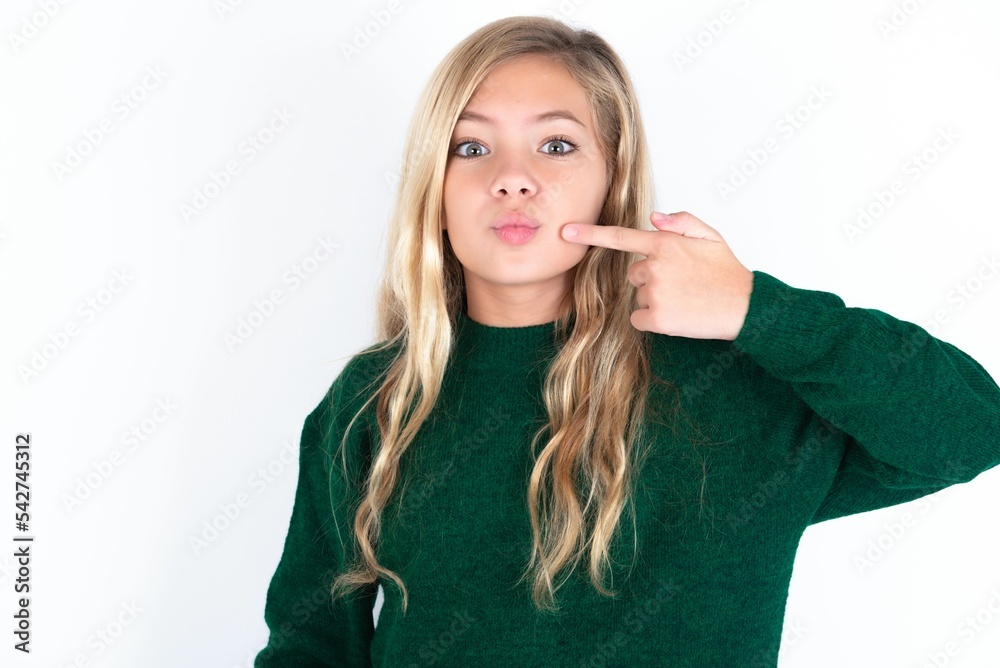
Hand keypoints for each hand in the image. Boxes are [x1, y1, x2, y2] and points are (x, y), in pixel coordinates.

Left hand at [560, 211, 753, 339]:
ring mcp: (655, 293)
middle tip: (681, 283)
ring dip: (656, 299)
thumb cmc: (727, 272)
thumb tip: (653, 217)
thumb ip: (681, 222)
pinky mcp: (657, 318)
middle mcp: (655, 266)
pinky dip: (653, 320)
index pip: (620, 237)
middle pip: (634, 273)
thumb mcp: (710, 236)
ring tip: (685, 299)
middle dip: (651, 278)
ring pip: (639, 296)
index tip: (566, 232)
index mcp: (665, 243)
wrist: (745, 306)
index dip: (589, 234)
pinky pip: (639, 319)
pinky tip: (677, 316)